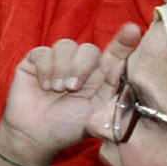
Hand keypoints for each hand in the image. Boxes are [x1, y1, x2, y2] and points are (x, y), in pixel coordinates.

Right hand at [0, 24, 140, 165]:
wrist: (36, 134)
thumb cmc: (69, 125)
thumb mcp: (97, 110)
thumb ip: (112, 88)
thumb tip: (125, 66)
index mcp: (100, 76)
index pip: (115, 53)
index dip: (124, 41)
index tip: (132, 31)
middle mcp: (80, 66)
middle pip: (88, 48)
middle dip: (82, 66)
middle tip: (72, 87)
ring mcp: (57, 62)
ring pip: (66, 45)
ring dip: (62, 68)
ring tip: (57, 89)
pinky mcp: (35, 61)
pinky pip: (43, 52)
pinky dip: (45, 68)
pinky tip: (44, 86)